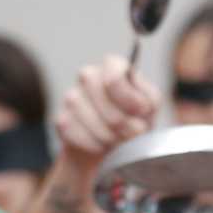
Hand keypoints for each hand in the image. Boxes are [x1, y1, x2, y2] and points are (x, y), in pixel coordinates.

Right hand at [54, 55, 158, 173]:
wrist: (113, 146)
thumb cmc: (135, 118)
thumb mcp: (150, 106)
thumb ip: (149, 103)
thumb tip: (136, 113)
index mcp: (113, 66)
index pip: (114, 77)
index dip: (129, 99)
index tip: (140, 112)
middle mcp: (89, 75)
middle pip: (103, 100)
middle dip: (122, 123)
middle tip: (131, 133)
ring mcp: (72, 96)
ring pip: (90, 118)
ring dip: (109, 137)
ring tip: (118, 140)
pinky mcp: (62, 119)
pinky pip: (76, 133)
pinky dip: (94, 145)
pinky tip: (102, 145)